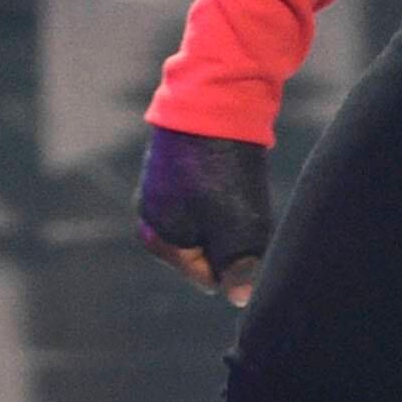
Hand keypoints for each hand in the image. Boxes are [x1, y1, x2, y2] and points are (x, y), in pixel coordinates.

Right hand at [135, 129, 274, 305]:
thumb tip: (242, 300)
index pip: (207, 276)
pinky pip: (212, 194)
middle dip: (233, 239)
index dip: (236, 265)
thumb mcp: (235, 230)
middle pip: (209, 248)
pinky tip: (239, 173)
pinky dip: (229, 190)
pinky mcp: (182, 165)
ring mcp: (165, 188)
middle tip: (246, 211)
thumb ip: (239, 270)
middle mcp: (153, 217)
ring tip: (243, 190)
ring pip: (214, 220)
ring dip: (234, 213)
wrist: (213, 101)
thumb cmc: (220, 173)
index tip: (248, 236)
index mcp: (157, 240)